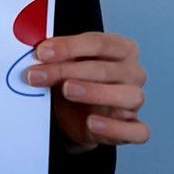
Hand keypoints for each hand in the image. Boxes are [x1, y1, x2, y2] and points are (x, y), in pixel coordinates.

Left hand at [26, 32, 148, 147]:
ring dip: (95, 93)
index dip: (69, 47)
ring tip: (67, 91)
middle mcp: (133, 73)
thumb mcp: (62, 65)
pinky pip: (135, 130)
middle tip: (38, 75)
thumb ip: (55, 56)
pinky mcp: (132, 127)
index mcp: (122, 49)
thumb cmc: (73, 82)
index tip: (42, 52)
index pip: (99, 43)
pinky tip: (92, 123)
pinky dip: (114, 128)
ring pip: (128, 96)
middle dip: (67, 71)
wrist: (72, 115)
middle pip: (106, 69)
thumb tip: (38, 51)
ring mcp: (134, 100)